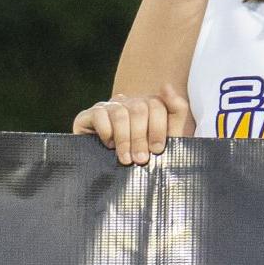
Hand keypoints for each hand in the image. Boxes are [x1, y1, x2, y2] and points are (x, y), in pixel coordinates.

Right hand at [73, 84, 192, 164]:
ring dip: (124, 139)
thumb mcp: (167, 139)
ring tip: (125, 159)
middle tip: (141, 160)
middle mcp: (128, 103)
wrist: (112, 178)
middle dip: (141, 137)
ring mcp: (108, 108)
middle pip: (139, 109)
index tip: (157, 149)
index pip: (156, 105)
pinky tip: (108, 145)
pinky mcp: (88, 115)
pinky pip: (99, 115)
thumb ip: (176, 113)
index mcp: (147, 106)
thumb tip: (167, 86)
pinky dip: (106, 131)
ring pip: (120, 114)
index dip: (158, 128)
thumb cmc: (142, 156)